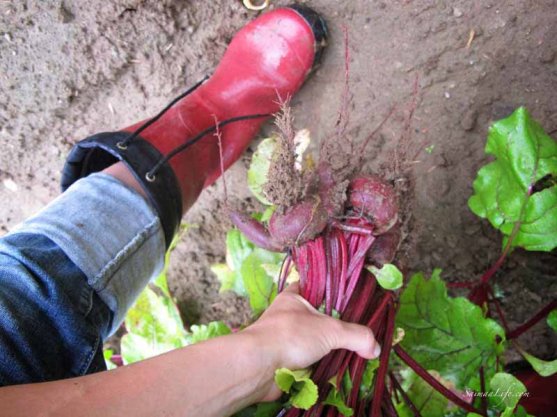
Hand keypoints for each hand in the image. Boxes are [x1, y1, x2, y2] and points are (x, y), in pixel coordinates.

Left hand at [243, 282, 380, 400]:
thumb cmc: (290, 335)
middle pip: (318, 319)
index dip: (333, 295)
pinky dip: (319, 367)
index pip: (315, 289)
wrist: (258, 366)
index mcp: (294, 297)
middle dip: (335, 330)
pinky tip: (334, 370)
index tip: (351, 304)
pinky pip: (307, 362)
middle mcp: (287, 316)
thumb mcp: (330, 330)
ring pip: (313, 343)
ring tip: (351, 355)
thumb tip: (375, 347)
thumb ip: (356, 336)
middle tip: (357, 336)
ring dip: (327, 351)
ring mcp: (284, 339)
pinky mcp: (283, 361)